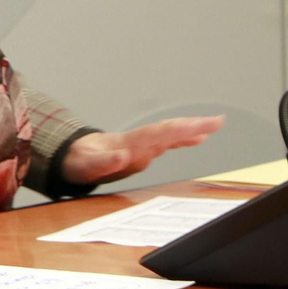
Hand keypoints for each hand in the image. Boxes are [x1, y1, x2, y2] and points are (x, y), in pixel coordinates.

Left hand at [60, 116, 224, 184]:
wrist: (70, 157)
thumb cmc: (79, 162)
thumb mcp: (86, 166)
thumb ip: (103, 162)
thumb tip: (122, 157)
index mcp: (127, 144)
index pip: (158, 134)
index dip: (180, 130)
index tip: (201, 128)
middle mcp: (137, 141)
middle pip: (167, 131)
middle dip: (191, 126)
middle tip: (217, 121)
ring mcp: (139, 144)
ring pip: (168, 134)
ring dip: (189, 130)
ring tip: (213, 126)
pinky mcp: (141, 148)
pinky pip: (165, 141)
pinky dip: (182, 138)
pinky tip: (198, 137)